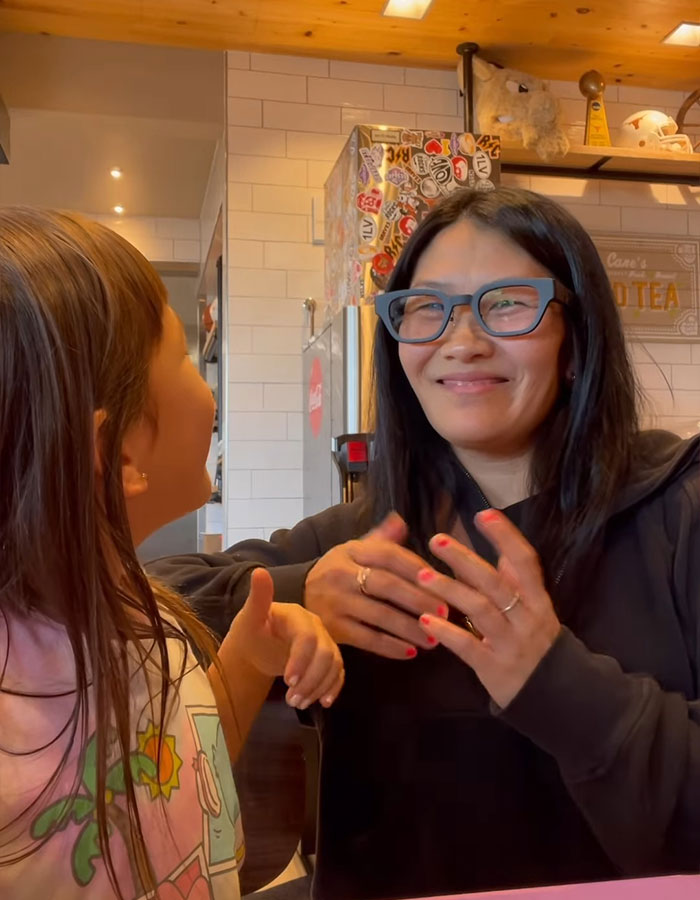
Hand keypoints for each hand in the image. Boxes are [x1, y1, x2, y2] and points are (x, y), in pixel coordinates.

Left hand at [231, 568, 344, 709]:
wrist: (255, 648)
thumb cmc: (251, 632)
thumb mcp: (250, 617)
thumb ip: (258, 598)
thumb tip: (259, 571)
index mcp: (298, 615)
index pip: (307, 637)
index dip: (301, 660)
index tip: (288, 681)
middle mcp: (316, 627)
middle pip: (325, 654)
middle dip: (310, 679)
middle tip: (291, 699)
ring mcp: (324, 643)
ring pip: (334, 665)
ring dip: (318, 687)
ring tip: (296, 703)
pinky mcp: (327, 659)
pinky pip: (338, 673)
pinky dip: (333, 688)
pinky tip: (322, 702)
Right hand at [304, 512, 447, 659]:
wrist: (296, 595)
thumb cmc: (338, 572)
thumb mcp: (354, 550)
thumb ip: (380, 539)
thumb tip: (401, 521)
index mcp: (351, 551)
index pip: (388, 554)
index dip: (416, 567)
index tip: (441, 580)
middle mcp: (341, 574)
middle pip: (386, 585)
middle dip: (418, 599)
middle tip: (445, 612)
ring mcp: (336, 602)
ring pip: (379, 615)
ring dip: (409, 628)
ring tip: (434, 639)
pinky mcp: (332, 628)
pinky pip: (366, 639)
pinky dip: (390, 647)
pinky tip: (410, 652)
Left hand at [416, 509, 560, 708]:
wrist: (555, 697)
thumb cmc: (536, 644)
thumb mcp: (533, 610)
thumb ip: (516, 580)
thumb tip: (502, 545)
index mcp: (537, 600)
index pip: (526, 561)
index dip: (506, 537)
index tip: (483, 514)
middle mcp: (527, 618)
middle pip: (495, 583)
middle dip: (465, 559)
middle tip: (437, 540)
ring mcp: (512, 644)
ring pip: (480, 611)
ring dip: (450, 590)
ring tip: (422, 576)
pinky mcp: (495, 668)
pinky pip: (469, 647)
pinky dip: (448, 632)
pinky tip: (425, 620)